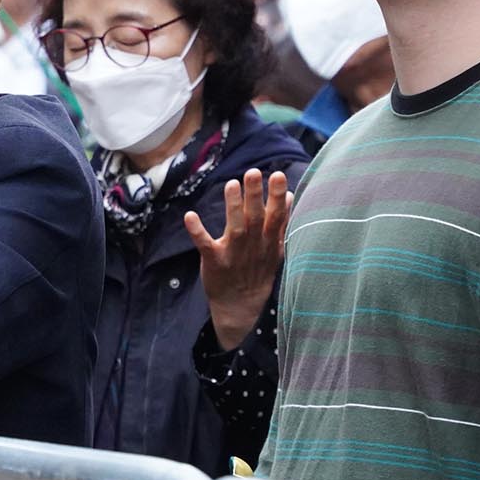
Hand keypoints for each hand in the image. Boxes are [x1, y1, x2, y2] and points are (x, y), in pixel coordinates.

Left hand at [185, 169, 291, 351]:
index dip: (277, 197)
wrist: (241, 308)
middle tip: (254, 172)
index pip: (276, 217)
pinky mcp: (214, 261)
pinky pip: (205, 245)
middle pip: (256, 218)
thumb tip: (289, 196)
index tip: (278, 175)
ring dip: (233, 207)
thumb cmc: (258, 272)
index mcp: (268, 242)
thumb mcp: (275, 249)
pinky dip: (198, 231)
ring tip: (232, 184)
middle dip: (256, 195)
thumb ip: (281, 223)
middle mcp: (253, 246)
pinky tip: (190, 215)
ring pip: (235, 227)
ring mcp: (234, 254)